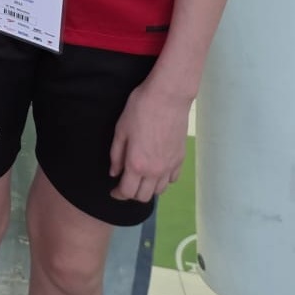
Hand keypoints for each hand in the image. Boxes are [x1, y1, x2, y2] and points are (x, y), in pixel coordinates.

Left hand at [109, 77, 190, 201]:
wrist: (167, 98)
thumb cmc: (140, 110)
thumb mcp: (120, 130)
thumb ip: (116, 155)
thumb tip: (114, 172)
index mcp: (137, 164)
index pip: (128, 191)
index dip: (118, 194)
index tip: (113, 192)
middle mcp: (155, 170)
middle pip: (145, 196)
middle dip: (132, 194)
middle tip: (124, 185)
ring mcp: (170, 166)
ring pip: (160, 190)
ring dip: (148, 188)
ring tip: (140, 178)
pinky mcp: (180, 159)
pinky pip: (172, 179)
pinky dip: (163, 180)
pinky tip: (156, 171)